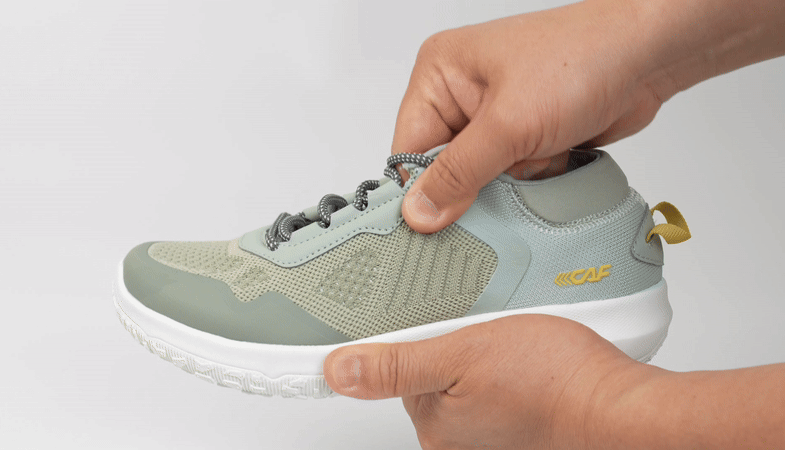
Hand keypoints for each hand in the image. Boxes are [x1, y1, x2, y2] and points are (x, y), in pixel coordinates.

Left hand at [323, 314, 656, 449]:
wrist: (619, 405)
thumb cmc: (555, 381)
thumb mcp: (464, 355)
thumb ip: (399, 364)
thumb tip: (341, 371)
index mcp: (434, 424)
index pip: (397, 367)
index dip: (414, 334)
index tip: (436, 320)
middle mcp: (455, 437)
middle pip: (429, 372)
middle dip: (448, 341)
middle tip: (481, 324)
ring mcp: (487, 433)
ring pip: (462, 376)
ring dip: (476, 350)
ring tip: (507, 339)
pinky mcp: (513, 424)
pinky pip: (490, 386)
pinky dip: (500, 365)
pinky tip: (522, 354)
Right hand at [393, 0, 668, 233]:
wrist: (648, 56)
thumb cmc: (581, 60)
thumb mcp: (508, 124)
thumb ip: (459, 174)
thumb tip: (417, 213)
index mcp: (439, 74)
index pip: (409, 148)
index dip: (421, 190)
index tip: (433, 227)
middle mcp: (461, 93)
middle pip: (445, 168)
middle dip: (478, 182)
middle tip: (502, 181)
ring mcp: (495, 115)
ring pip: (481, 178)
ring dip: (511, 181)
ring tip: (539, 156)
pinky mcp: (524, 134)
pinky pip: (511, 177)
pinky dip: (531, 179)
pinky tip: (554, 156)